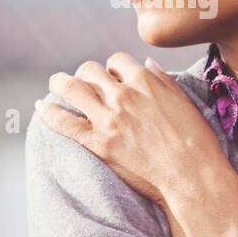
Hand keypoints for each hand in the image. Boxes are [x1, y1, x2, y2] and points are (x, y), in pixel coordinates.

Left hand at [36, 53, 236, 208]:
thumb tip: (147, 63)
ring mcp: (109, 118)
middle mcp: (123, 94)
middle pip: (90, 70)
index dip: (112, 68)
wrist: (192, 176)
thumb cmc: (196, 140)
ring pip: (71, 87)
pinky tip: (40, 108)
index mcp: (145, 81)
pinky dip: (49, 113)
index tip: (112, 78)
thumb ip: (162, 79)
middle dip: (86, 74)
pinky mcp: (99, 142)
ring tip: (56, 85)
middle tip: (84, 84)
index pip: (116, 61)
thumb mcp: (184, 101)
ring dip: (60, 83)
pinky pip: (64, 122)